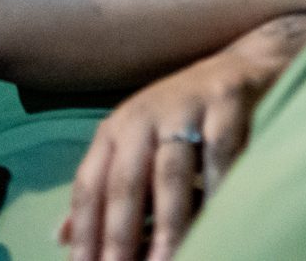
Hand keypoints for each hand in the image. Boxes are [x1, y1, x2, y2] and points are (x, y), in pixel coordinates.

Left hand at [60, 12, 305, 260]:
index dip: (85, 230)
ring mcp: (186, 106)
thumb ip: (106, 191)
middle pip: (126, 182)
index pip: (90, 185)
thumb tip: (60, 237)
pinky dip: (216, 189)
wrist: (245, 64)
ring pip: (171, 174)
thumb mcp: (139, 148)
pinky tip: (216, 220)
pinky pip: (220, 154)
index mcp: (116, 130)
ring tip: (167, 260)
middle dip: (121, 234)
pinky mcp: (227, 101)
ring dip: (168, 224)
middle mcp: (143, 115)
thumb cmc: (186, 117)